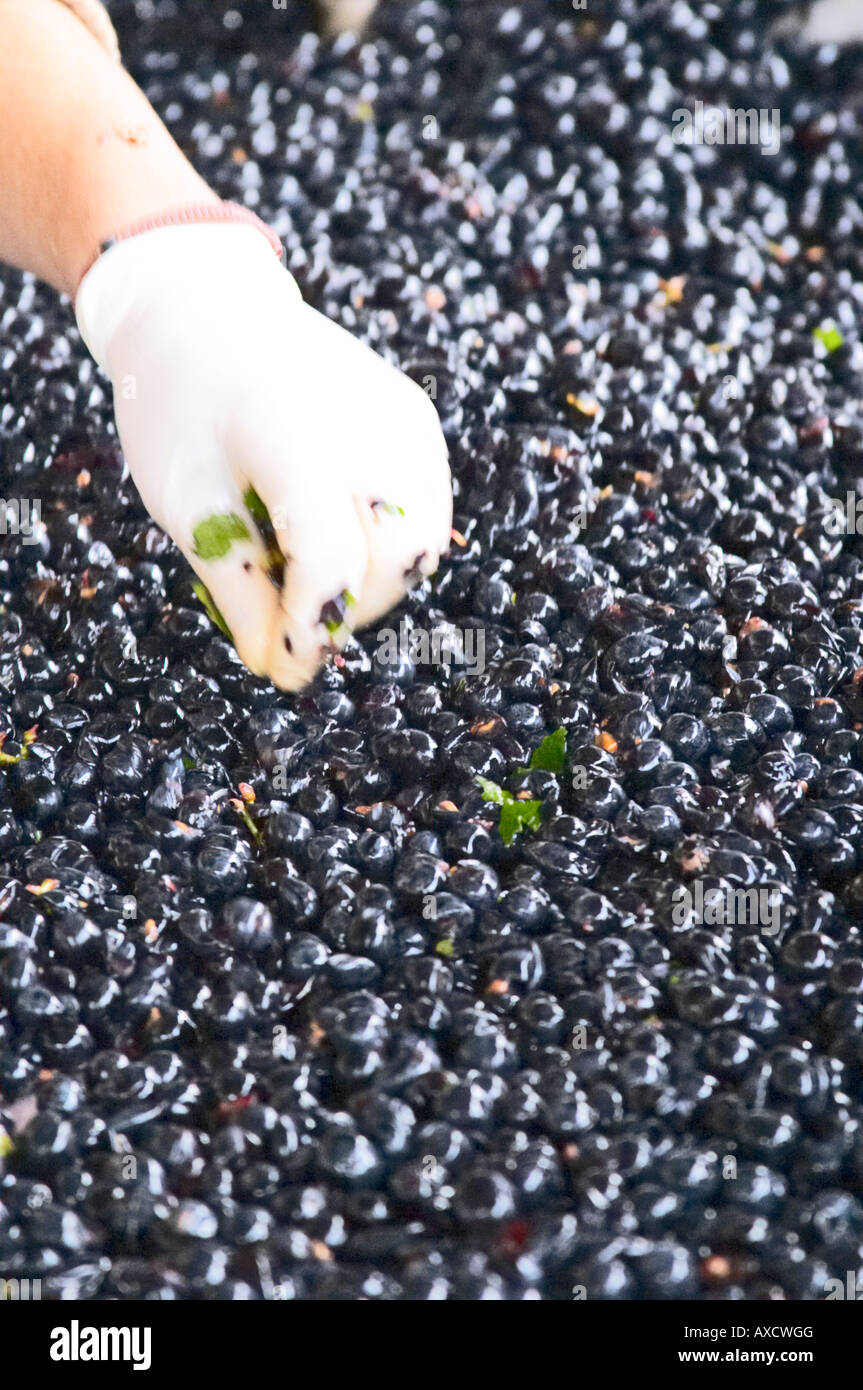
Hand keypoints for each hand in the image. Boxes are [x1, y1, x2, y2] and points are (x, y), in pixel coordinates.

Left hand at [75, 222, 451, 687]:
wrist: (205, 309)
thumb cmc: (180, 408)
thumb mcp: (184, 503)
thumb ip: (237, 588)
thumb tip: (282, 668)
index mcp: (292, 434)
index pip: (330, 560)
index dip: (308, 628)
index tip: (282, 664)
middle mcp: (368, 422)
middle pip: (396, 559)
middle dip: (349, 610)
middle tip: (291, 617)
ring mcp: (405, 420)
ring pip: (424, 543)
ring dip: (375, 582)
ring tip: (308, 567)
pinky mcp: (420, 422)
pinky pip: (426, 511)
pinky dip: (388, 542)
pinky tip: (332, 527)